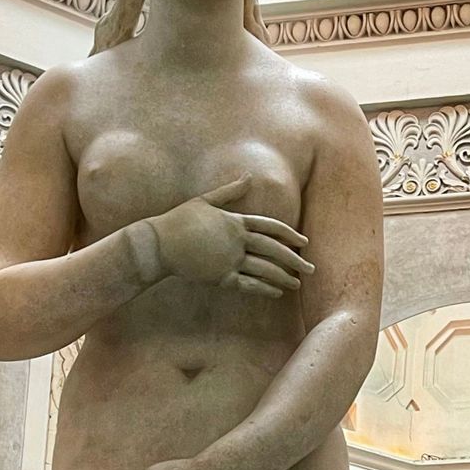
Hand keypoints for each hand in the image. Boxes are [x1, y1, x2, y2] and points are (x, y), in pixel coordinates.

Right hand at [129, 178, 313, 297]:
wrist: (158, 243)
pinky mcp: (220, 277)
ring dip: (283, 277)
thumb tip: (248, 176)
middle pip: (274, 250)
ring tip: (297, 284)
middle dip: (295, 259)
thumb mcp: (205, 201)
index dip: (290, 234)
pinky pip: (248, 285)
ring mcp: (229, 260)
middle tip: (311, 268)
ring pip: (264, 270)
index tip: (305, 242)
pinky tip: (277, 293)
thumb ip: (230, 192)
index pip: (270, 227)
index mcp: (235, 221)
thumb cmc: (179, 220)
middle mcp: (237, 241)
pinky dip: (264, 289)